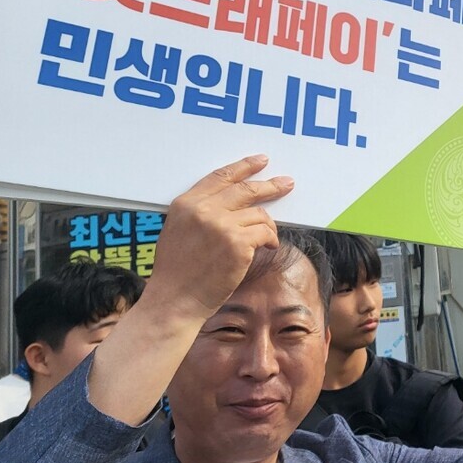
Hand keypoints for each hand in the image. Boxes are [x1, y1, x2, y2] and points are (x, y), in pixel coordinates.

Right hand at [87, 155, 291, 425]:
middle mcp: (204, 209)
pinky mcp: (239, 243)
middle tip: (286, 183)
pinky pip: (266, 233)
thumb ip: (201, 211)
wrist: (175, 301)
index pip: (222, 176)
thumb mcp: (178, 230)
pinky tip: (267, 248)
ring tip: (264, 239)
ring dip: (266, 227)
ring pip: (260, 215)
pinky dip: (270, 240)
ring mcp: (223, 225)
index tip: (261, 161)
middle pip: (246, 189)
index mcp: (187, 203)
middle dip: (270, 185)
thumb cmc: (177, 271)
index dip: (244, 167)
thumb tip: (234, 201)